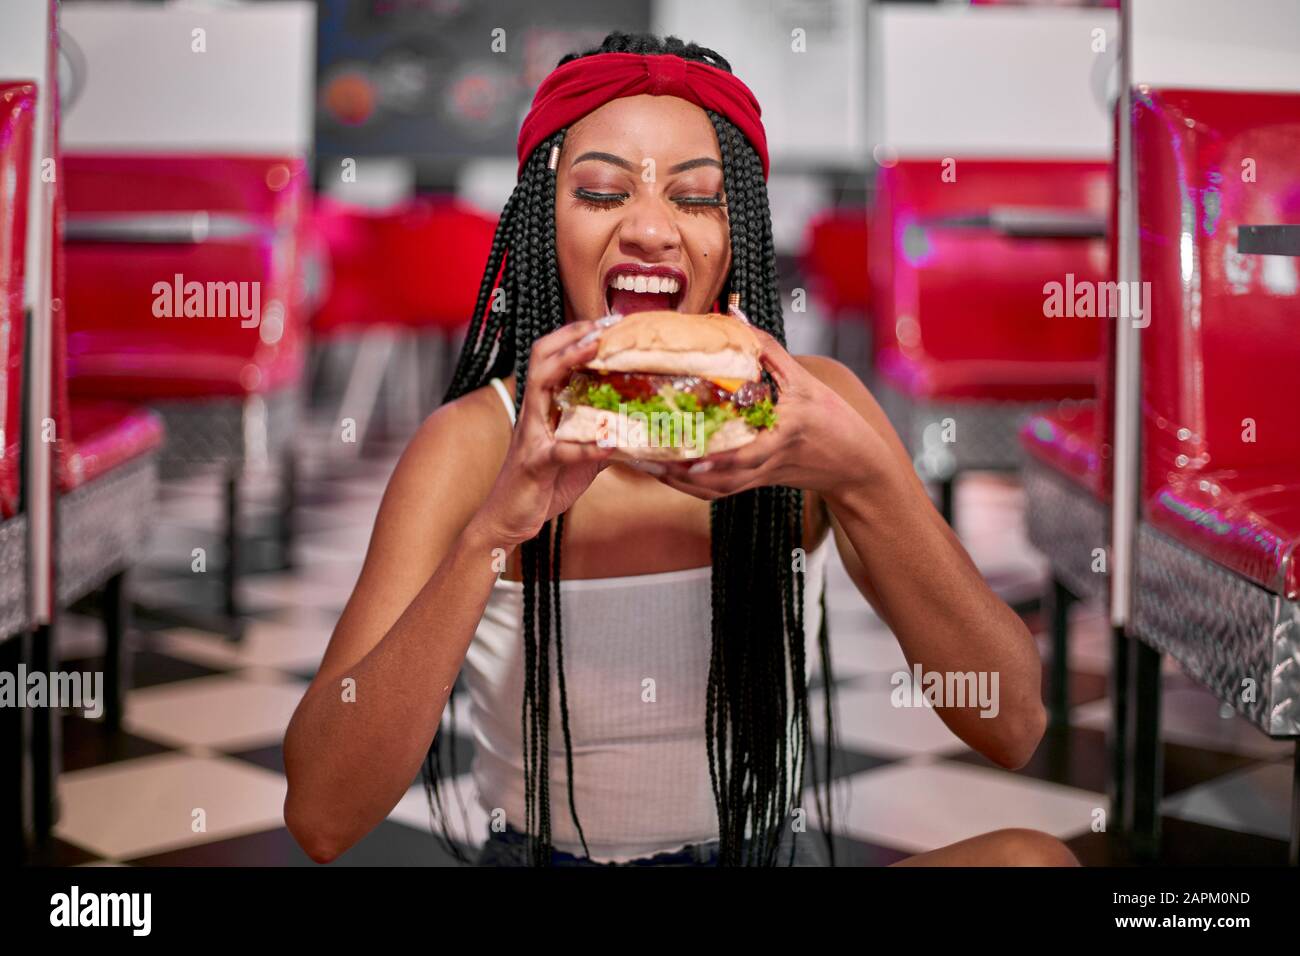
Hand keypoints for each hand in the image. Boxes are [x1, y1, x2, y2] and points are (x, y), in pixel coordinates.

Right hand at [472, 318, 619, 547]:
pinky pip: (561, 450)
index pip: (550, 356)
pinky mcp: (536, 464)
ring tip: (598, 351)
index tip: (607, 320)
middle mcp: (533, 413)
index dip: (574, 334)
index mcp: (542, 406)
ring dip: (569, 364)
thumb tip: (637, 427)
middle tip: (604, 324)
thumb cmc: (543, 484)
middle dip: (571, 337)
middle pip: (542, 357)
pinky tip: (613, 442)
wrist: (510, 520)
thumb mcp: (579, 455)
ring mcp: (531, 436)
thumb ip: (601, 436)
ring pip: (541, 387)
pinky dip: (588, 445)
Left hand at [654, 328, 887, 500]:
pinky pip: (721, 491)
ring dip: (680, 483)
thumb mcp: (805, 381)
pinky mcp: (758, 483)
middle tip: (644, 457)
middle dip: (680, 473)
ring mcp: (762, 476)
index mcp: (784, 433)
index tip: (688, 458)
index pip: (748, 451)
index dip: (718, 459)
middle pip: (720, 478)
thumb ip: (768, 350)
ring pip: (716, 490)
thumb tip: (734, 317)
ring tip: (647, 464)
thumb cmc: (834, 420)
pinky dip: (693, 486)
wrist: (856, 466)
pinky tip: (669, 470)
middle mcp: (769, 460)